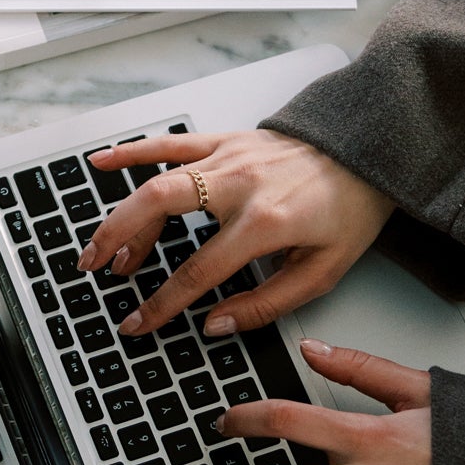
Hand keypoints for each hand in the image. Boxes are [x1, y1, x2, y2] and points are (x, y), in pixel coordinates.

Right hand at [77, 129, 393, 336]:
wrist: (369, 154)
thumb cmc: (349, 212)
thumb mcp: (321, 272)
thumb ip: (266, 304)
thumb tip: (215, 324)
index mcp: (264, 224)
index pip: (197, 271)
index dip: (162, 303)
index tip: (137, 323)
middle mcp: (238, 185)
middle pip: (158, 210)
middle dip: (118, 242)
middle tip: (95, 270)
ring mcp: (228, 157)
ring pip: (157, 181)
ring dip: (121, 214)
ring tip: (101, 246)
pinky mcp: (225, 140)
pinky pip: (170, 143)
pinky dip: (132, 152)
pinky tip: (101, 163)